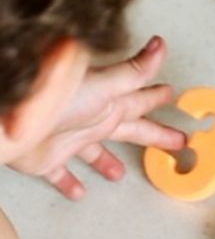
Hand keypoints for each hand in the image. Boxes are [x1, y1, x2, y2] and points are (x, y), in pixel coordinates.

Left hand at [9, 35, 186, 199]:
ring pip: (95, 153)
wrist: (14, 125)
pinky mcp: (48, 158)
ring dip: (108, 162)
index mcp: (106, 102)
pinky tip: (78, 191)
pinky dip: (70, 182)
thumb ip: (133, 72)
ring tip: (119, 173)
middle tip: (175, 140)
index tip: (171, 95)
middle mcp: (89, 119)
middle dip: (153, 135)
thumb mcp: (103, 85)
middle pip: (129, 130)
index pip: (140, 100)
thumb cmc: (55, 102)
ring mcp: (69, 138)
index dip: (157, 98)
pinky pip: (62, 173)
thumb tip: (158, 47)